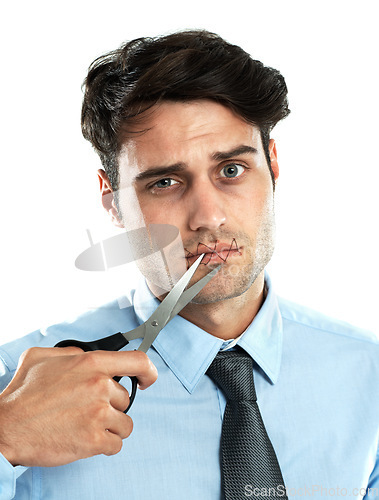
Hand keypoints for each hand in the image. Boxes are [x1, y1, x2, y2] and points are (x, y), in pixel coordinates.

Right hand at [0, 346, 157, 466]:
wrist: (6, 428)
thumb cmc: (22, 395)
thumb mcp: (43, 356)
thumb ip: (72, 351)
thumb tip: (86, 354)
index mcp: (91, 363)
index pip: (137, 361)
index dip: (148, 371)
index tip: (147, 379)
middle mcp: (99, 387)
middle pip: (125, 399)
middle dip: (109, 405)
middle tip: (85, 409)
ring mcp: (98, 415)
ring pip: (124, 423)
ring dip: (109, 427)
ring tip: (85, 425)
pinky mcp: (94, 441)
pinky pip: (116, 444)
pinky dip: (104, 445)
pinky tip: (85, 439)